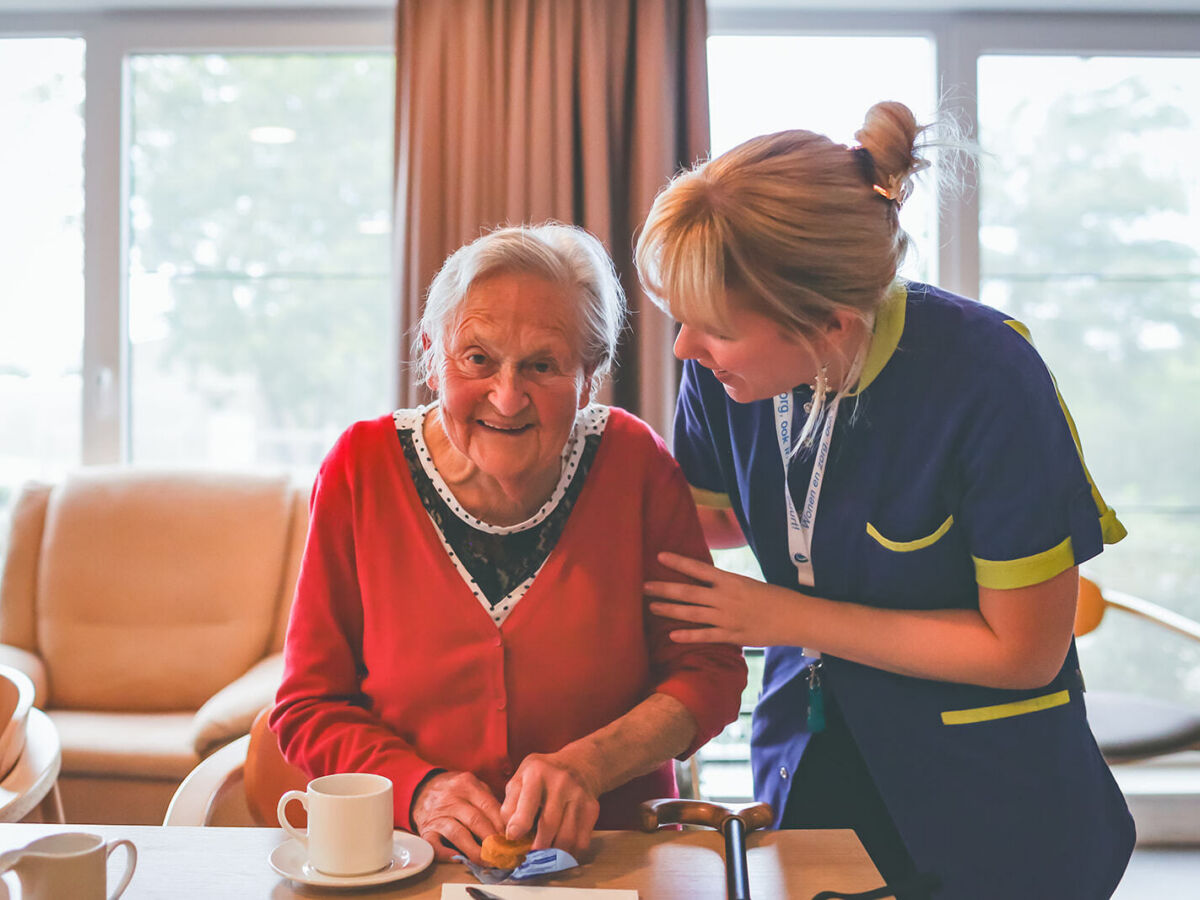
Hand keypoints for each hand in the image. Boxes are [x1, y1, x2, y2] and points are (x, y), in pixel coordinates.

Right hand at [411, 770, 503, 862]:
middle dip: (492, 840)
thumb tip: (509, 824)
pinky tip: (462, 860)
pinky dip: (449, 855)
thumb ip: (489, 800)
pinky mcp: (426, 831)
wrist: (422, 788)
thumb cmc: (455, 791)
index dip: (502, 825)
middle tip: (505, 853)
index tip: (513, 839)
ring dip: (476, 851)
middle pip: (475, 820)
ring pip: (458, 834)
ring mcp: (437, 816)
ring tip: (489, 861)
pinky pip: (436, 845)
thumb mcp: (472, 785)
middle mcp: (451, 799)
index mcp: (466, 785)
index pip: (488, 806)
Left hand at [500, 751, 599, 858]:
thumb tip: (509, 835)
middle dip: (536, 847)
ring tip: (543, 854)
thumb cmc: (541, 776)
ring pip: (566, 838)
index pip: (526, 808)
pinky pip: (581, 841)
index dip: (517, 829)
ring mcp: (579, 795)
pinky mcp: (592, 808)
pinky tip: (559, 849)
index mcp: (537, 773)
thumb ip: (510, 805)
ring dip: (553, 853)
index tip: (513, 839)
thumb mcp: (519, 779)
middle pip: (548, 826)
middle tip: (528, 854)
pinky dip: (569, 852)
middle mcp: (560, 782)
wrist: (578, 764)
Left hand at [644, 551, 804, 647]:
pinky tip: (672, 635)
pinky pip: (706, 636)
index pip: (699, 568)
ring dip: (670, 610)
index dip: (679, 562)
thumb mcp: (748, 584)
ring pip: (692, 613)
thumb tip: (707, 583)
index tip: (660, 556)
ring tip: (651, 606)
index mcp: (730, 581)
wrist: (795, 617)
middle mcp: (725, 598)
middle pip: (689, 592)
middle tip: (643, 586)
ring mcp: (727, 618)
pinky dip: (688, 635)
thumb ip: (726, 585)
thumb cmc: (774, 597)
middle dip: (664, 588)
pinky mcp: (732, 636)